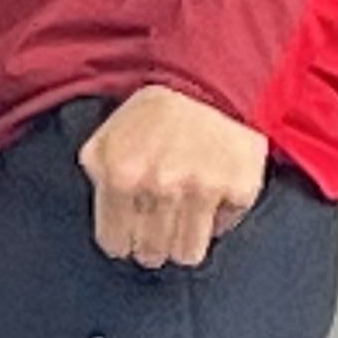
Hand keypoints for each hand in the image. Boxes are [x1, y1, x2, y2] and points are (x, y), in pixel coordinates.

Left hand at [77, 85, 267, 270]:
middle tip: (158, 224)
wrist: (208, 82)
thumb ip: (98, 175)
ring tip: (183, 217)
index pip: (115, 244)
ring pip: (187, 254)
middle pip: (151, 254)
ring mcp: (203, 190)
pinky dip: (216, 219)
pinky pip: (222, 230)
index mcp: (123, 175)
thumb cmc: (153, 114)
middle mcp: (162, 186)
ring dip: (183, 241)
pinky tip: (210, 195)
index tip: (130, 229)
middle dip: (151, 244)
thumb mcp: (107, 136)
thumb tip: (108, 220)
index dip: (121, 239)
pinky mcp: (238, 190)